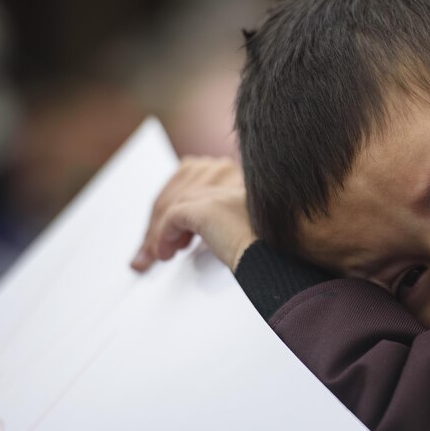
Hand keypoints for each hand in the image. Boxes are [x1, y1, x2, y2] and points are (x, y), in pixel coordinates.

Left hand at [130, 156, 256, 272]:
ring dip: (159, 232)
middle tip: (153, 249)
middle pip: (176, 193)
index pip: (188, 184)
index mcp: (233, 172)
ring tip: (161, 253)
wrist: (276, 258)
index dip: (172, 211)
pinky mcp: (205, 208)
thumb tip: (187, 230)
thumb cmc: (266, 246)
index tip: (168, 234)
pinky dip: (164, 237)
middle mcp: (224, 174)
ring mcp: (215, 190)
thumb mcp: (238, 222)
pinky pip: (171, 219)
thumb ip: (215, 216)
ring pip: (171, 205)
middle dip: (160, 223)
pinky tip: (167, 253)